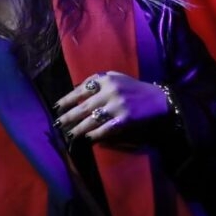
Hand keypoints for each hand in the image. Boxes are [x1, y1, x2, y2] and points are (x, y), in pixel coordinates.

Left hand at [53, 71, 170, 143]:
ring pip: (92, 120)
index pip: (81, 90)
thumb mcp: (116, 78)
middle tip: (58, 123)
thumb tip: (75, 89)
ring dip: (78, 128)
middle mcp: (111, 92)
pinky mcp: (125, 120)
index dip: (67, 99)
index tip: (57, 107)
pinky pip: (105, 129)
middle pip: (83, 107)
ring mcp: (118, 106)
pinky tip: (88, 137)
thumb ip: (97, 81)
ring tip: (69, 133)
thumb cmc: (133, 88)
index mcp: (107, 80)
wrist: (158, 100)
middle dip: (69, 116)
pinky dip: (95, 134)